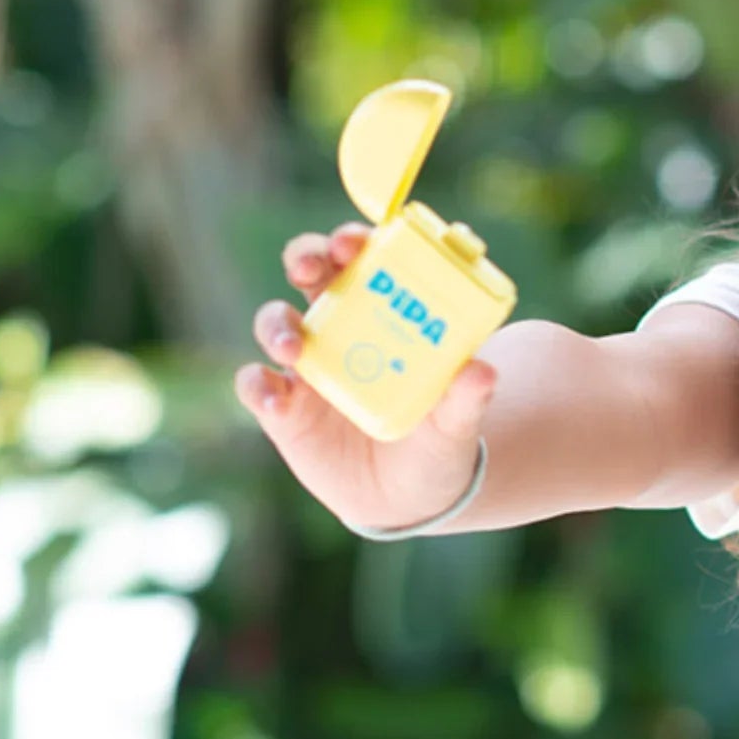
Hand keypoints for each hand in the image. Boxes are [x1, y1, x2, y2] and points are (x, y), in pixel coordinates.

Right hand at [236, 223, 497, 530]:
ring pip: (275, 321)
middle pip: (311, 272)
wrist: (407, 499)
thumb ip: (467, 398)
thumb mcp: (457, 423)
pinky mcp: (283, 408)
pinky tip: (275, 399)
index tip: (355, 242)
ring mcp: (307, 366)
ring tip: (294, 347)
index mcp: (384, 314)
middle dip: (307, 256)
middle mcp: (340, 328)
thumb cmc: (435, 442)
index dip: (355, 240)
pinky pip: (256, 386)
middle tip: (313, 266)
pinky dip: (258, 387)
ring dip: (276, 324)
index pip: (365, 259)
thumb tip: (482, 370)